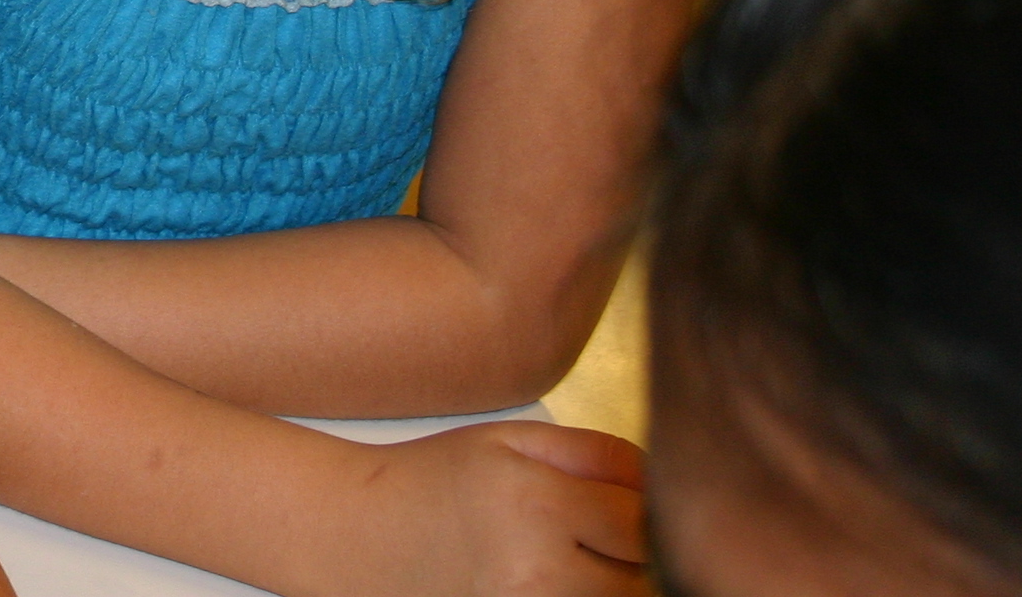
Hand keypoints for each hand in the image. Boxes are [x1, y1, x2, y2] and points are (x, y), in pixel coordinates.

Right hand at [356, 419, 645, 596]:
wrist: (358, 534)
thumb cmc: (434, 479)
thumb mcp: (507, 441)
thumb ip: (593, 451)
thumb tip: (663, 475)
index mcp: (539, 504)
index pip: (645, 520)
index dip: (650, 511)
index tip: (629, 506)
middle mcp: (539, 571)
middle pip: (644, 578)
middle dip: (638, 556)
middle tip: (607, 537)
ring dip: (616, 584)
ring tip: (581, 559)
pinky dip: (583, 596)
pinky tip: (560, 577)